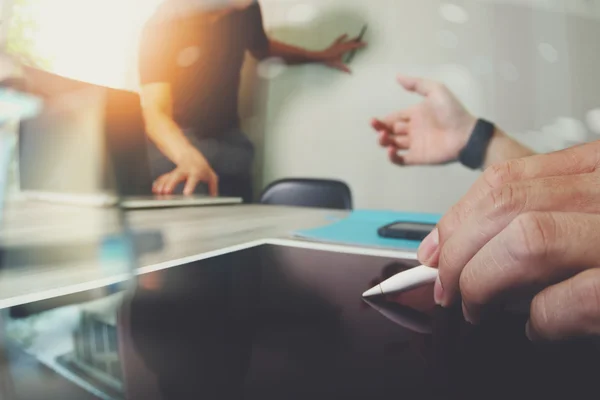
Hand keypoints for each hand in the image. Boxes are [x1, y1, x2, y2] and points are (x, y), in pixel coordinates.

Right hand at [152, 147, 217, 195]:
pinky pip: (164, 177)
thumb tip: (214, 197)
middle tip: (166, 192)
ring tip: (158, 192)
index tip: (186, 193)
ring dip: (163, 184)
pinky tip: (155, 189)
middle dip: (171, 183)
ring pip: (169, 176)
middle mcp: (185, 170)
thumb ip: (213, 186)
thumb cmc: (202, 167)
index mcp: (196, 171)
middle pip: (177, 175)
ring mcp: (177, 171)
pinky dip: (159, 183)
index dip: (190, 185)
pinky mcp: (171, 173)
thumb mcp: (211, 176)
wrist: (191, 155)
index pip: (193, 178)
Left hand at [319, 34, 365, 72]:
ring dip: (352, 39)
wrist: (321, 56)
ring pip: (347, 41)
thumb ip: (344, 68)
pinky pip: (339, 39)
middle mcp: (341, 46)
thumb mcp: (338, 65)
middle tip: (364, 40)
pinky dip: (343, 37)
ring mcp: (338, 44)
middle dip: (358, 42)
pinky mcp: (335, 44)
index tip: (365, 43)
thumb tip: (350, 72)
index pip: (353, 46)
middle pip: (351, 43)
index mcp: (343, 49)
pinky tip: (346, 34)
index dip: (360, 45)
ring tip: (357, 37)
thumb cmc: (329, 60)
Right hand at [371, 75, 476, 165]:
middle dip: (380, 129)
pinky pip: (400, 160)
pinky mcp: (418, 157)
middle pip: (390, 131)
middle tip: (377, 127)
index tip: (374, 120)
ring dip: (384, 141)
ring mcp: (414, 144)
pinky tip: (391, 150)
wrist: (466, 133)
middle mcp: (412, 129)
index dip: (382, 120)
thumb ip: (417, 84)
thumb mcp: (436, 90)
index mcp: (414, 115)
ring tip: (383, 136)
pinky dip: (392, 157)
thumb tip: (397, 76)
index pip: (393, 118)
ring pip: (392, 144)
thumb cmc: (452, 111)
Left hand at [417, 141, 599, 340]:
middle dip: (456, 251)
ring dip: (483, 282)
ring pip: (526, 242)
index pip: (505, 180)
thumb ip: (547, 213)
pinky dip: (541, 319)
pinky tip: (540, 328)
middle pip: (504, 205)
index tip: (433, 248)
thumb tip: (468, 243)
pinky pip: (570, 299)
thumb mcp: (595, 211)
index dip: (456, 217)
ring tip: (477, 308)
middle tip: (446, 288)